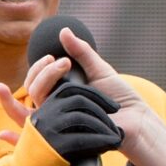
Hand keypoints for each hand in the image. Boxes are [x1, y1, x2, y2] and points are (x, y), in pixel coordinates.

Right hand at [0, 29, 165, 165]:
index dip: (36, 69)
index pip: (36, 82)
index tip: (49, 57)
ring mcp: (58, 121)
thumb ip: (81, 52)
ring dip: (45, 78)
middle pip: (34, 90)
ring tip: (65, 65)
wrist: (135, 119)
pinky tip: (49, 96)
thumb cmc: (119, 97)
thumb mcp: (99, 70)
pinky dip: (29, 117)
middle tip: (61, 61)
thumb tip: (64, 30)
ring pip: (37, 101)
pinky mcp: (61, 134)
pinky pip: (41, 125)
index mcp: (62, 94)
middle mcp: (56, 108)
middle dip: (41, 71)